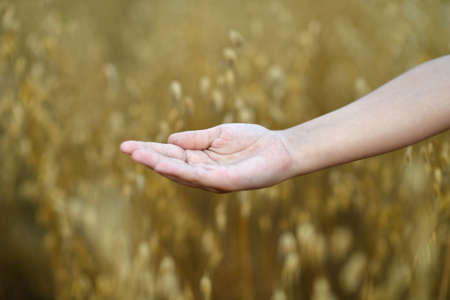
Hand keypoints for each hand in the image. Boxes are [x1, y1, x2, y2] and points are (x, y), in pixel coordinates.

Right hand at [120, 123, 295, 192]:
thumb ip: (196, 139)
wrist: (279, 148)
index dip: (150, 150)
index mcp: (200, 159)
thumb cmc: (251, 141)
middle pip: (171, 164)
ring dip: (158, 164)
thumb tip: (169, 140)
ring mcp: (212, 179)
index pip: (171, 154)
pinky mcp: (225, 182)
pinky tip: (164, 164)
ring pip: (180, 172)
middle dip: (148, 157)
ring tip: (138, 155)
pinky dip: (180, 171)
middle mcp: (202, 172)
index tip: (129, 144)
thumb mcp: (219, 134)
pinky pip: (199, 177)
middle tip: (124, 148)